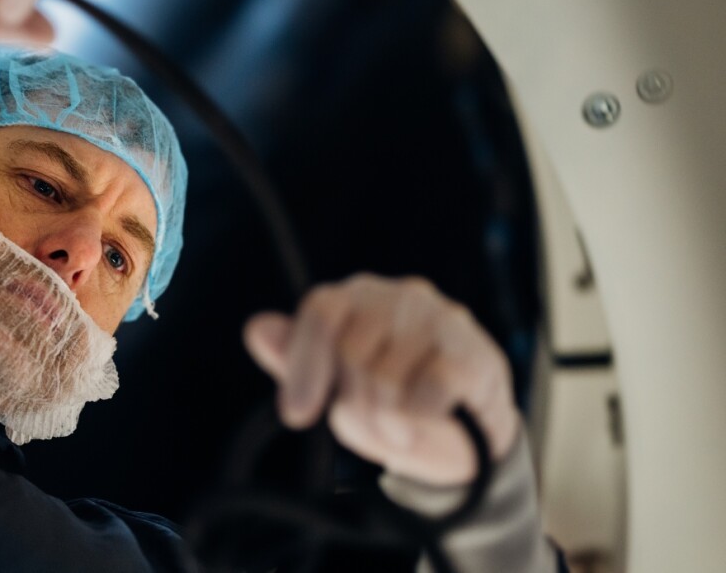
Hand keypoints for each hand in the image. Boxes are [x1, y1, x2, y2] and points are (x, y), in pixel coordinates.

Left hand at [243, 274, 521, 485]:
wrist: (465, 435)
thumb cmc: (389, 400)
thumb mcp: (333, 386)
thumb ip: (294, 358)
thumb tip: (256, 328)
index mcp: (357, 296)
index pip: (321, 312)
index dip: (303, 365)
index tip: (297, 415)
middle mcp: (400, 294)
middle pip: (351, 350)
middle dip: (352, 404)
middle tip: (368, 427)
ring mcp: (442, 319)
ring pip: (387, 376)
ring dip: (386, 422)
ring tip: (396, 431)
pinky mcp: (475, 353)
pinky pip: (428, 393)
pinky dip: (419, 421)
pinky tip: (427, 421)